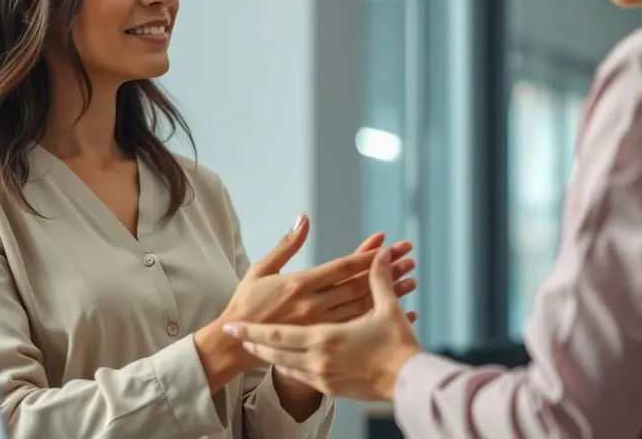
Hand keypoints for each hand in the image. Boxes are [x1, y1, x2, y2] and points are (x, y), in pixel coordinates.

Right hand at [195, 216, 415, 387]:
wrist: (235, 345)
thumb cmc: (247, 304)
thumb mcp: (262, 269)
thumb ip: (286, 245)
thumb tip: (303, 219)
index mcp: (300, 285)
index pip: (342, 267)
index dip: (367, 255)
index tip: (389, 244)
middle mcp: (314, 305)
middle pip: (359, 285)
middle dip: (386, 269)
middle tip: (410, 257)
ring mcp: (319, 325)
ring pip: (362, 306)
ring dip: (387, 292)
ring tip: (411, 278)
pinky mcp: (320, 340)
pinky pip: (356, 327)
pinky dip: (376, 316)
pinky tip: (397, 311)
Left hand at [223, 247, 422, 401]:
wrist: (411, 385)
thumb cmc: (398, 346)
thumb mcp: (388, 309)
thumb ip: (377, 280)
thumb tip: (376, 253)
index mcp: (326, 336)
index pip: (279, 334)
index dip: (253, 330)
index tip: (231, 325)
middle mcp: (320, 359)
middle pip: (276, 351)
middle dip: (253, 342)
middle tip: (232, 334)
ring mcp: (324, 376)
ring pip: (285, 366)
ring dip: (267, 354)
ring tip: (251, 345)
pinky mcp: (331, 388)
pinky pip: (301, 377)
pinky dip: (287, 367)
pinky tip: (281, 362)